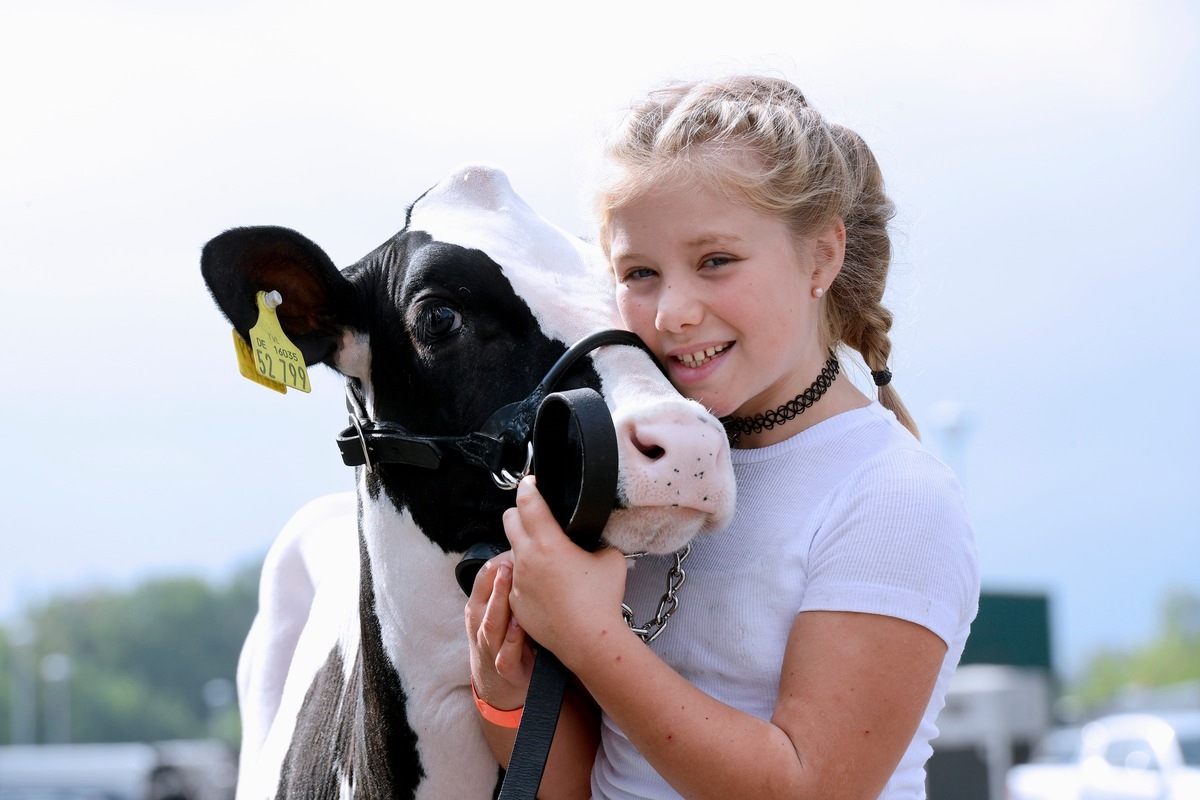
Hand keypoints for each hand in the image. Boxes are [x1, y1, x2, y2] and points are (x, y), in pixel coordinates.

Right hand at [465, 552, 533, 711]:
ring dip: (501, 604)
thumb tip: (528, 552)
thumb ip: (508, 587)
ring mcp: (490, 647)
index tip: (516, 547)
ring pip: (491, 623)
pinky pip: (507, 653)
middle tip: (511, 561)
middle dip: (497, 580)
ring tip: (512, 588)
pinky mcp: (506, 668)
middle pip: (485, 597)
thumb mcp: (499, 611)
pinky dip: (513, 640)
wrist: (499, 688)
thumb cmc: (503, 639)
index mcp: (478, 607)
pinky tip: (520, 626)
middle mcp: (480, 625)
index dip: (498, 561)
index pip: (482, 577)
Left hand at [503, 475, 630, 668]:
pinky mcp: (515, 601)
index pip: (528, 502)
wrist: (588, 640)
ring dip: (524, 546)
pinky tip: (546, 585)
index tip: (531, 482)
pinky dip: (527, 575)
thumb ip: (598, 541)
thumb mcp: (611, 559)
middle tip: (533, 513)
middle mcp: (526, 558)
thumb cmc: (601, 601)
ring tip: (545, 555)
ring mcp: (517, 581)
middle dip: (519, 512)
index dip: (528, 487)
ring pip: (512, 551)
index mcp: (548, 542)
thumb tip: (594, 538)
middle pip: (508, 520)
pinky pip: (516, 578)